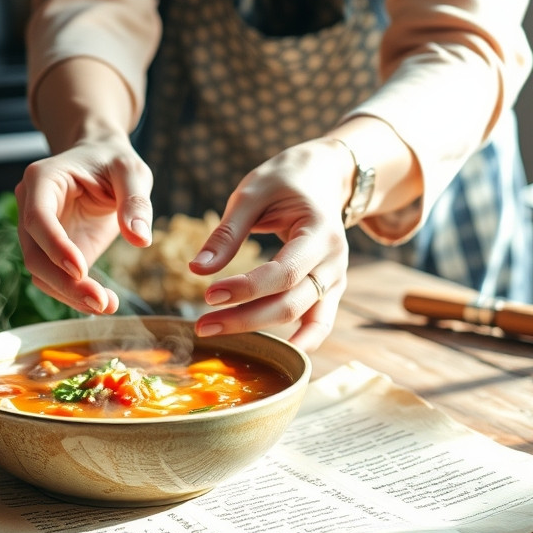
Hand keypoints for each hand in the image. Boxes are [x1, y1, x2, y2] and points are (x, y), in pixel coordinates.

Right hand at [16, 134, 152, 313]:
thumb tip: (140, 239)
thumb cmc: (113, 161)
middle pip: (34, 254)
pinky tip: (103, 301)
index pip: (37, 218)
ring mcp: (36, 233)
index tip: (81, 270)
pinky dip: (75, 295)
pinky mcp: (51, 252)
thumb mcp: (131, 172)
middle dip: (64, 283)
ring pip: (41, 273)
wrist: (100, 162)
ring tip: (108, 305)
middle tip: (101, 302)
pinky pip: (55, 280)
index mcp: (41, 180)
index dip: (55, 246)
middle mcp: (29, 207)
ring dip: (70, 295)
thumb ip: (135, 202)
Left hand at [190, 139, 353, 351]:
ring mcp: (336, 278)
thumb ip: (227, 233)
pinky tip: (276, 356)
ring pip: (302, 316)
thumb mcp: (252, 193)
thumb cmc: (284, 181)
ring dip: (261, 330)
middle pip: (292, 302)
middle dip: (245, 318)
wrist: (323, 176)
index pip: (283, 272)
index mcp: (320, 232)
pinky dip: (302, 341)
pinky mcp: (329, 289)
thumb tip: (196, 270)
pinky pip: (320, 323)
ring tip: (214, 330)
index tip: (208, 294)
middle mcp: (334, 260)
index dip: (246, 288)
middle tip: (201, 325)